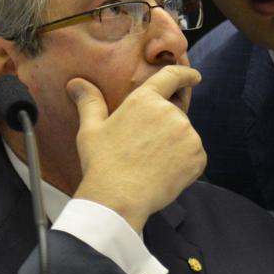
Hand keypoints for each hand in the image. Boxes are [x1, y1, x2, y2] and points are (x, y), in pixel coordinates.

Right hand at [68, 66, 206, 231]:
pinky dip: (184, 165)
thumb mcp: (91, 129)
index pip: (171, 77)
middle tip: (145, 150)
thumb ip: (89, 102)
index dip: (185, 74)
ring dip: (174, 147)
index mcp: (144, 100)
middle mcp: (170, 112)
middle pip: (175, 115)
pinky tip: (164, 174)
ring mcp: (188, 134)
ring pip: (185, 137)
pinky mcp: (197, 156)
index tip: (194, 76)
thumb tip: (76, 83)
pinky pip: (194, 157)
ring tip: (151, 165)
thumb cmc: (102, 163)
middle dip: (165, 129)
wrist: (119, 199)